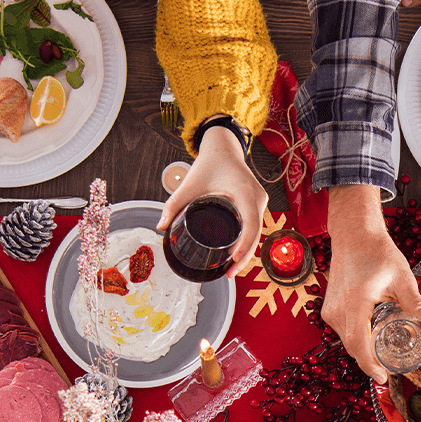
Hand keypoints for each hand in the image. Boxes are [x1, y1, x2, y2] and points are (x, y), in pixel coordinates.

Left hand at [156, 124, 266, 278]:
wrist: (223, 148)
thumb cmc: (208, 164)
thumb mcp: (189, 184)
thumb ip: (173, 204)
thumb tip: (159, 227)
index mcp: (244, 191)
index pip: (251, 224)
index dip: (245, 245)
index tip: (233, 260)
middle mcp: (258, 197)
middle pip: (256, 233)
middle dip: (245, 256)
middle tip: (228, 273)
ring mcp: (261, 201)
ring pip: (258, 231)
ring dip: (247, 251)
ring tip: (232, 269)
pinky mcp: (258, 203)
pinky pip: (257, 225)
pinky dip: (249, 241)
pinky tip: (239, 254)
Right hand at [323, 186, 420, 382]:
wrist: (354, 235)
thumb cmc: (378, 253)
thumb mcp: (403, 280)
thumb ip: (418, 307)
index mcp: (355, 304)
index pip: (359, 345)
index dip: (371, 366)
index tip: (384, 378)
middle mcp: (337, 310)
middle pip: (353, 348)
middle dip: (370, 363)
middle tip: (391, 371)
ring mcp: (330, 310)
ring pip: (347, 341)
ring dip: (364, 351)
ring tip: (384, 357)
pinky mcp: (329, 309)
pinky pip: (343, 332)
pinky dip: (357, 339)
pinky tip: (372, 341)